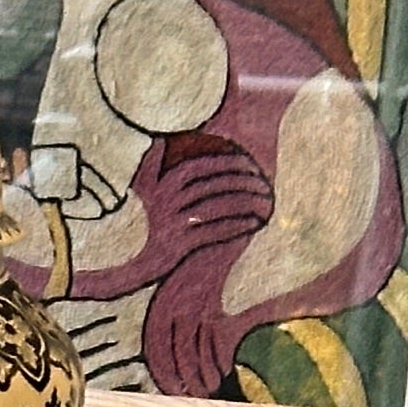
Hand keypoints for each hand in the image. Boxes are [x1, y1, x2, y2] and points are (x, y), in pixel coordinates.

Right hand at [125, 137, 271, 273]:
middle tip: (263, 180)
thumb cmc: (153, 223)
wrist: (143, 265)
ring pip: (218, 206)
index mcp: (165, 183)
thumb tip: (163, 141)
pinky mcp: (183, 244)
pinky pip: (217, 230)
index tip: (250, 161)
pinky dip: (237, 225)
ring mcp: (176, 222)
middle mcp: (169, 200)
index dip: (229, 161)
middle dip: (242, 180)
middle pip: (215, 185)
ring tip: (264, 199)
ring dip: (245, 201)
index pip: (204, 165)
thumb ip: (153, 164)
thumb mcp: (147, 192)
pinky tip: (254, 222)